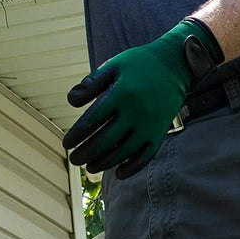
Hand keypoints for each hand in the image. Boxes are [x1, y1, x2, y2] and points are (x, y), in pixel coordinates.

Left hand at [63, 19, 221, 179]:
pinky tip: (118, 174)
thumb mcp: (113, 66)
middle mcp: (136, 111)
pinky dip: (132, 167)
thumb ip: (91, 84)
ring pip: (123, 151)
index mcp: (120, 92)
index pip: (92, 120)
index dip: (77, 135)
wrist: (173, 65)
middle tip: (74, 160)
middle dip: (86, 153)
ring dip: (104, 162)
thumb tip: (71, 101)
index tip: (66, 144)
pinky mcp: (160, 132)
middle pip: (106, 140)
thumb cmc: (137, 64)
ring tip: (90, 167)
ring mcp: (149, 124)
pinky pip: (146, 156)